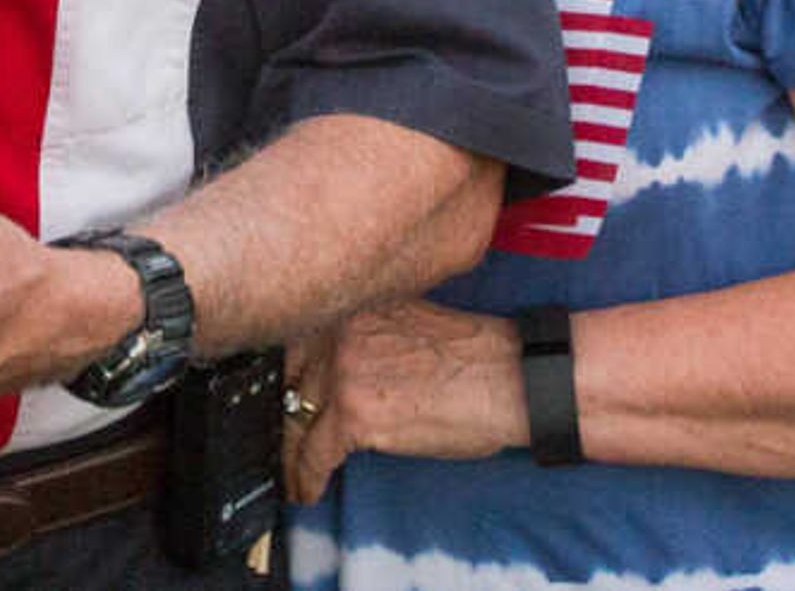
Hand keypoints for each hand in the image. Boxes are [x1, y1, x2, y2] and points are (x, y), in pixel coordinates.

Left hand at [282, 298, 516, 501]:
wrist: (508, 379)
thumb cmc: (477, 358)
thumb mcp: (408, 325)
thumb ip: (368, 336)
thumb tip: (346, 368)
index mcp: (357, 305)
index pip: (300, 341)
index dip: (290, 374)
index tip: (287, 395)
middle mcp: (342, 331)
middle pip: (290, 379)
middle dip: (288, 412)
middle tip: (286, 438)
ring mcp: (344, 371)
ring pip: (295, 418)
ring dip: (291, 452)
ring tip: (292, 472)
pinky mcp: (353, 415)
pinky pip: (312, 454)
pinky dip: (306, 477)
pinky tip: (307, 489)